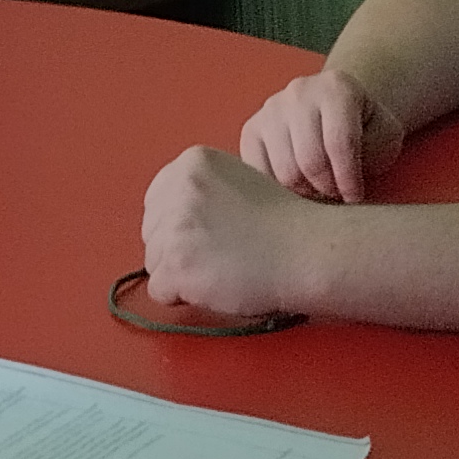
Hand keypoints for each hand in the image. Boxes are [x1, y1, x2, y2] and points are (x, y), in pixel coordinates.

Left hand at [141, 145, 332, 321]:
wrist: (307, 251)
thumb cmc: (283, 224)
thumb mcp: (237, 181)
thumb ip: (200, 192)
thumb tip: (169, 219)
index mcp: (193, 162)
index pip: (156, 201)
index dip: (178, 226)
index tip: (205, 236)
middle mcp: (180, 188)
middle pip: (151, 232)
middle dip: (177, 250)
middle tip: (219, 255)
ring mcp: (176, 225)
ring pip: (154, 263)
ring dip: (182, 274)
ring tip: (223, 268)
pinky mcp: (178, 263)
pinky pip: (159, 290)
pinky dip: (183, 296)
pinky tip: (216, 285)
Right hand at [237, 69, 402, 203]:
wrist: (337, 109)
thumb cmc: (365, 129)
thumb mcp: (385, 135)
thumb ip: (372, 154)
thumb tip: (346, 190)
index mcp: (337, 87)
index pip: (339, 143)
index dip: (349, 180)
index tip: (356, 198)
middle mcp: (299, 91)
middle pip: (309, 160)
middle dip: (328, 188)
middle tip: (337, 195)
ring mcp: (270, 108)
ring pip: (283, 171)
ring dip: (305, 192)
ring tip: (320, 190)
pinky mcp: (251, 129)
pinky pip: (257, 172)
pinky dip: (277, 190)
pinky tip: (296, 188)